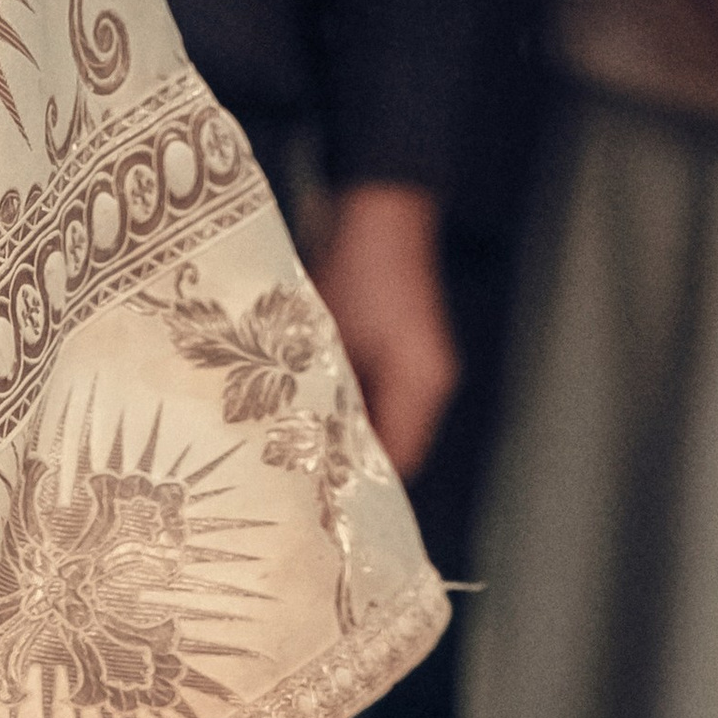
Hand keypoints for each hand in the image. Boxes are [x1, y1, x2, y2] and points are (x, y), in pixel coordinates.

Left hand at [310, 183, 457, 481]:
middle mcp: (426, 389)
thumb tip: (292, 454)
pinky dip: (342, 416)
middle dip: (343, 473)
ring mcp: (416, 374)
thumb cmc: (357, 264)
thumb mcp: (325, 338)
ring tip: (295, 465)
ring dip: (340, 444)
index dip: (354, 493)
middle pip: (387, 456)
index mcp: (420, 387)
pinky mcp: (399, 360)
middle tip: (295, 495)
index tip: (312, 512)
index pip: (393, 469)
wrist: (378, 204)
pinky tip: (306, 421)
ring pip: (377, 433)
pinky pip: (372, 406)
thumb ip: (315, 398)